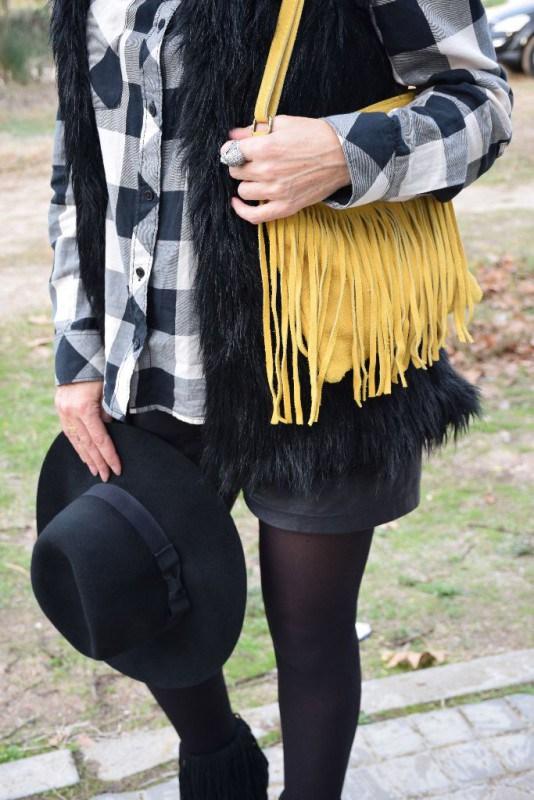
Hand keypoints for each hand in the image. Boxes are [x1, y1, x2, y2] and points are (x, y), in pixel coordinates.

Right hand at [54, 380, 121, 481]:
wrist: (78, 356)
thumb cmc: (99, 372)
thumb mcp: (109, 390)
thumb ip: (111, 412)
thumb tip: (115, 431)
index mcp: (85, 408)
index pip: (100, 439)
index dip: (109, 455)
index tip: (117, 468)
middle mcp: (71, 413)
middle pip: (87, 444)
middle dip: (99, 462)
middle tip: (108, 477)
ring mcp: (63, 412)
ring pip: (76, 441)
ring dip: (87, 458)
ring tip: (96, 471)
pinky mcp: (60, 411)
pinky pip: (70, 434)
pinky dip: (78, 446)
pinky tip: (84, 456)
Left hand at [220, 115, 349, 223]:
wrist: (342, 156)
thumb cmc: (315, 136)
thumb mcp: (284, 123)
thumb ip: (255, 129)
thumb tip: (233, 135)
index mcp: (266, 147)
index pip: (232, 152)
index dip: (232, 150)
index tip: (236, 150)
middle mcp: (267, 171)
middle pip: (236, 172)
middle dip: (241, 165)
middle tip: (251, 161)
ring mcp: (276, 191)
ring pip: (243, 191)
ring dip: (247, 183)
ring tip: (257, 177)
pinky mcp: (285, 207)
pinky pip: (254, 216)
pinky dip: (242, 210)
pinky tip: (239, 203)